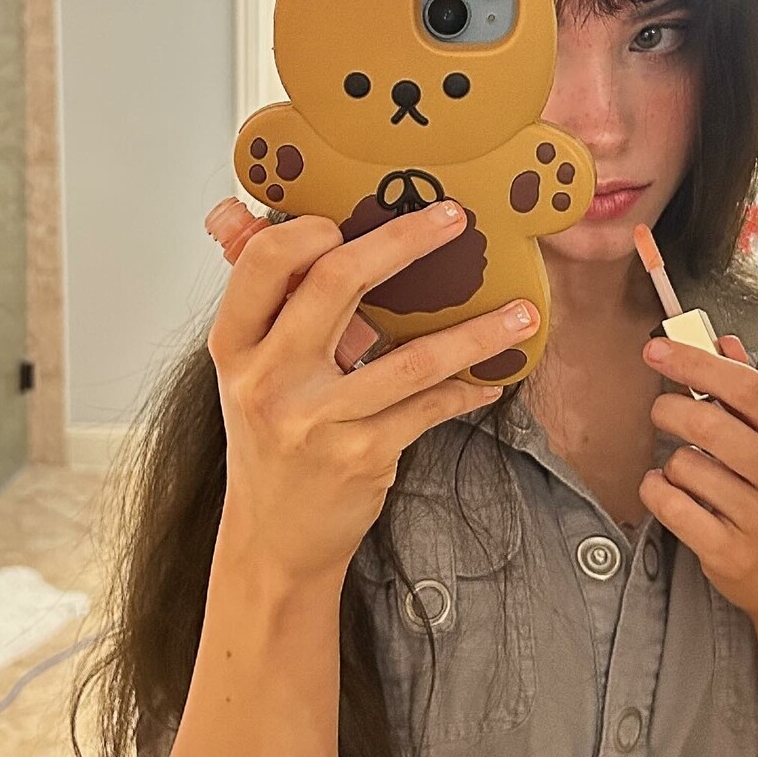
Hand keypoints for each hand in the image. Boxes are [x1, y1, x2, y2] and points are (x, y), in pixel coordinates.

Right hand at [207, 205, 539, 585]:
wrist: (271, 538)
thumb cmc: (270, 440)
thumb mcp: (251, 372)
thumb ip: (276, 308)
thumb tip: (303, 230)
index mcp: (235, 345)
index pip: (264, 262)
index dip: (310, 229)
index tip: (350, 218)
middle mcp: (269, 379)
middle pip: (337, 283)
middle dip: (404, 241)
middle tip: (455, 219)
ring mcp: (317, 421)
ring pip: (410, 358)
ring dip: (476, 333)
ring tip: (522, 315)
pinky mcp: (361, 456)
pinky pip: (429, 408)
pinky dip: (467, 389)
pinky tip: (492, 379)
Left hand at [638, 332, 757, 630]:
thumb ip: (755, 395)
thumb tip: (721, 342)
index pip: (750, 389)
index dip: (697, 363)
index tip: (658, 350)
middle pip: (710, 425)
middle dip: (669, 409)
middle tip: (661, 410)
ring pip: (685, 466)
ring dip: (671, 459)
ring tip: (685, 468)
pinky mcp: (732, 556)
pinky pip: (671, 507)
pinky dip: (656, 490)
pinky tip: (668, 490)